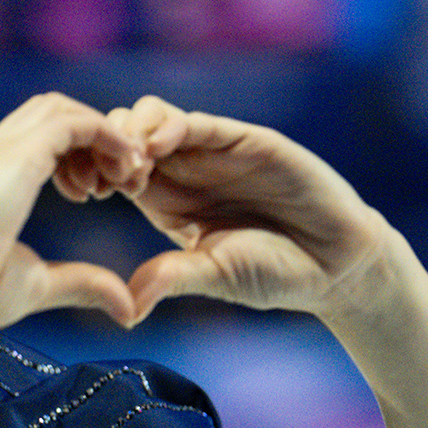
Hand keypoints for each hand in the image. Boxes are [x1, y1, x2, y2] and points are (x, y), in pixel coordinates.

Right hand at [0, 93, 146, 329]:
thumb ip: (81, 283)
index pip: (35, 136)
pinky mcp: (19, 155)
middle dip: (92, 137)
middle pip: (49, 112)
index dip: (76, 155)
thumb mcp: (37, 285)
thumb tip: (127, 308)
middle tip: (121, 179)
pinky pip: (75, 123)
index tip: (99, 193)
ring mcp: (2, 149)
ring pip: (62, 109)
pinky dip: (107, 135)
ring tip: (127, 174)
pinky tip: (125, 166)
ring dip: (103, 133)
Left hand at [108, 96, 391, 322]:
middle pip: (124, 132)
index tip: (89, 193)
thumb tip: (126, 310)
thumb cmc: (274, 273)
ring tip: (133, 168)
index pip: (113, 166)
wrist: (337, 264)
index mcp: (164, 199)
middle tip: (106, 179)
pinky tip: (155, 149)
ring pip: (153, 116)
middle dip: (106, 147)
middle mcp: (183, 169)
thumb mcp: (213, 275)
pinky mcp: (244, 140)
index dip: (94, 170)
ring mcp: (213, 151)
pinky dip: (169, 127)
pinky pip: (198, 122)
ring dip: (132, 132)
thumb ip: (171, 278)